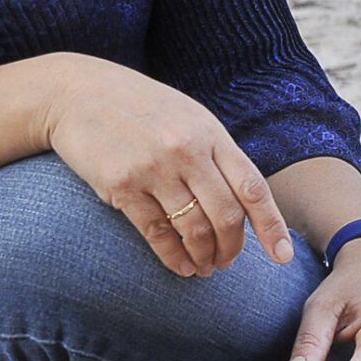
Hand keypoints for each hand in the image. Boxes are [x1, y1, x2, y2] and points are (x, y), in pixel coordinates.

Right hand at [37, 55, 293, 276]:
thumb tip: (245, 201)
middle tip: (227, 263)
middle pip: (226, 216)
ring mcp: (154, 168)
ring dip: (204, 257)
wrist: (78, 93)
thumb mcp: (188, 119)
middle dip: (232, 248)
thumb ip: (216, 154)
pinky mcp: (121, 185)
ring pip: (193, 229)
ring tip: (205, 268)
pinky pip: (157, 233)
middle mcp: (187, 150)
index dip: (272, 226)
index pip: (252, 187)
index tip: (283, 256)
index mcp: (210, 133)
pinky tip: (181, 266)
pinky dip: (174, 257)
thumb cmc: (140, 109)